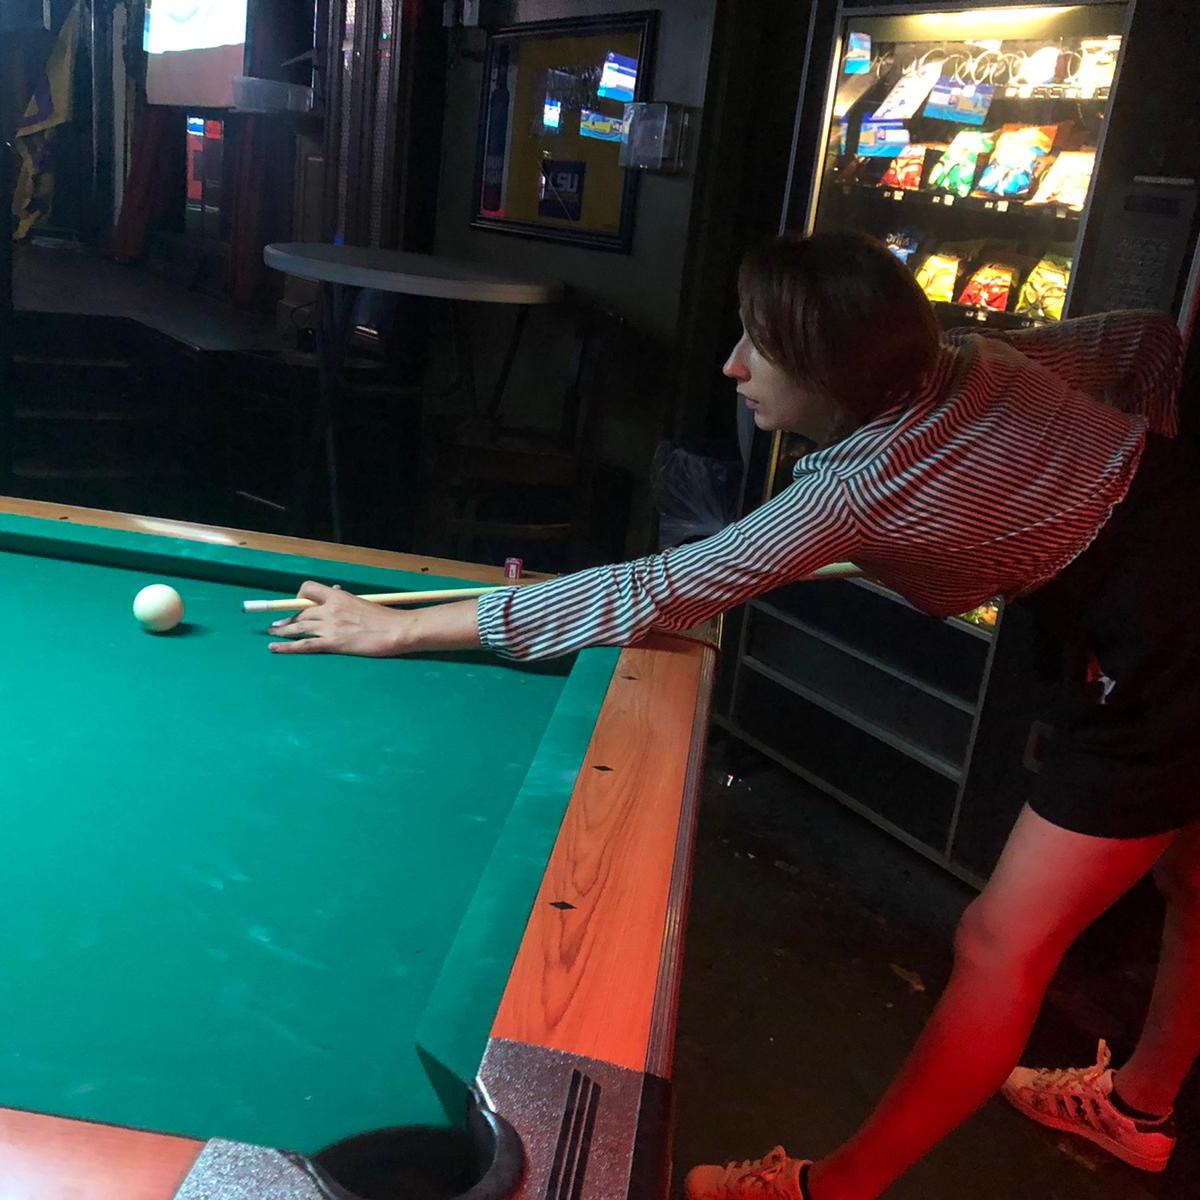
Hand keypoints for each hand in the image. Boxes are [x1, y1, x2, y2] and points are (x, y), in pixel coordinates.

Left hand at [268, 581, 410, 656]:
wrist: (396, 630)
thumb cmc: (385, 618)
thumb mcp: (363, 603)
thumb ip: (346, 600)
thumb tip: (336, 592)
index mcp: (339, 596)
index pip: (309, 589)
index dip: (299, 597)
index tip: (298, 605)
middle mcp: (330, 609)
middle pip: (300, 612)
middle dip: (287, 619)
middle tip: (277, 625)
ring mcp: (330, 626)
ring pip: (298, 627)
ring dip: (282, 631)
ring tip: (273, 634)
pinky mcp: (332, 643)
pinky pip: (303, 644)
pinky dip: (286, 647)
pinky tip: (274, 648)